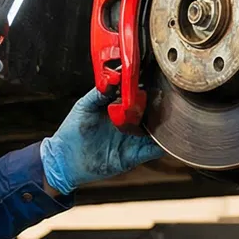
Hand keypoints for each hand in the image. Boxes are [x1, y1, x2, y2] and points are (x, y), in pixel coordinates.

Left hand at [39, 89, 165, 195]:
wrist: (65, 160)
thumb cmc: (72, 131)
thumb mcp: (84, 106)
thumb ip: (99, 93)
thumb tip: (114, 78)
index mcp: (117, 108)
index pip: (137, 95)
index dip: (146, 88)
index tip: (154, 79)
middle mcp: (128, 122)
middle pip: (150, 111)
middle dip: (159, 105)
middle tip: (167, 97)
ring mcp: (132, 139)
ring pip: (155, 130)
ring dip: (164, 124)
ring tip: (174, 115)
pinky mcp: (133, 155)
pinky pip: (152, 150)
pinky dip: (162, 146)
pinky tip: (169, 139)